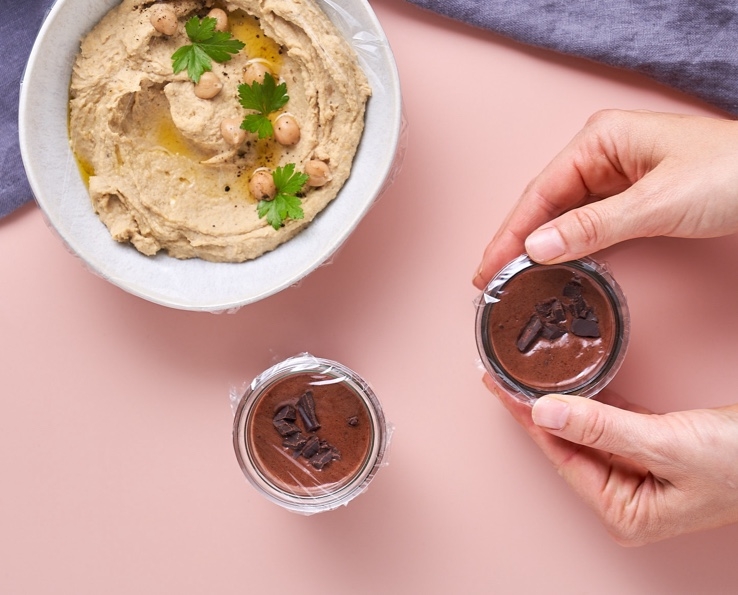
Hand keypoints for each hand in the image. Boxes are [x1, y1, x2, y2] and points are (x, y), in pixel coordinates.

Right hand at [473, 109, 737, 288]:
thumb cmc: (733, 173)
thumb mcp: (657, 202)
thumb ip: (594, 227)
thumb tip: (537, 248)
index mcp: (600, 140)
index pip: (540, 192)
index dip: (509, 233)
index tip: (487, 268)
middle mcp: (603, 155)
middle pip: (545, 204)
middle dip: (517, 242)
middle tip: (492, 281)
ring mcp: (618, 176)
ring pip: (564, 216)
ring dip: (539, 246)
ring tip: (512, 278)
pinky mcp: (633, 198)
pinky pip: (588, 224)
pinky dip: (569, 246)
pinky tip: (554, 265)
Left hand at [485, 376, 737, 544]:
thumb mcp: (663, 445)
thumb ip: (599, 428)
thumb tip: (544, 413)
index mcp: (623, 512)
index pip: (561, 458)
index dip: (528, 421)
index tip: (501, 389)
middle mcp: (626, 497)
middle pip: (568, 446)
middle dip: (536, 411)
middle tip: (502, 377)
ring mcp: (639, 474)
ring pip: (586, 432)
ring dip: (560, 403)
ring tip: (524, 377)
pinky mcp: (653, 450)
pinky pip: (610, 423)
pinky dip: (591, 402)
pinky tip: (569, 385)